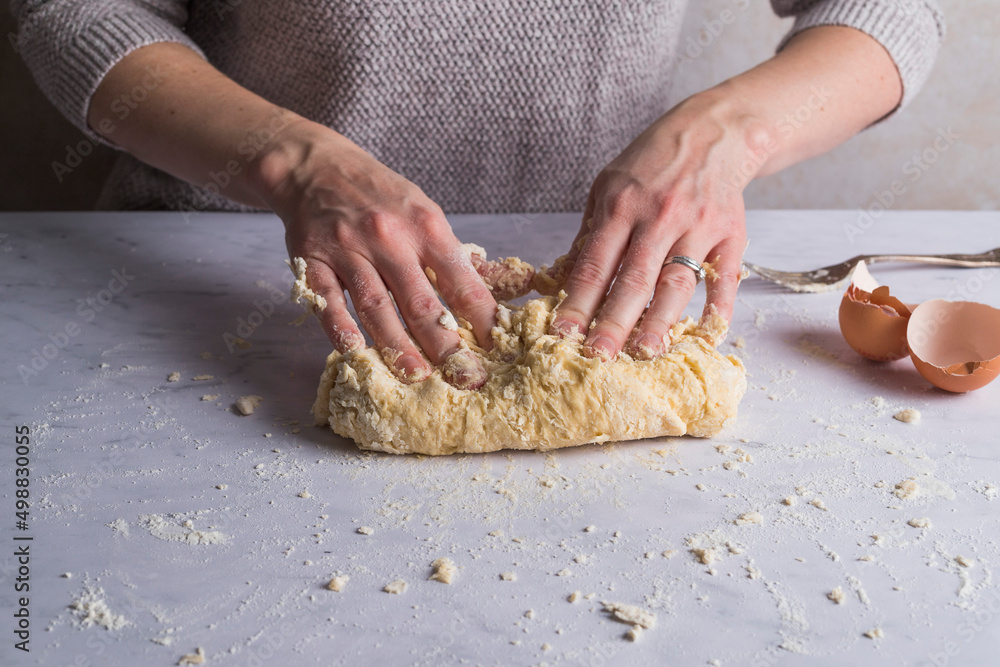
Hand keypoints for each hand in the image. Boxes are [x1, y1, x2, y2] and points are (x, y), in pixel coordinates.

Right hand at [255, 120, 499, 388]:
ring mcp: (348, 249)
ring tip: (417, 377)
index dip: (482, 317)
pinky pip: (328, 300)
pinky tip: (356, 353)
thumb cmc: (379, 196)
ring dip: (397, 346)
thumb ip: (449, 254)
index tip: (498, 348)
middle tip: (465, 377)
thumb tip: (489, 292)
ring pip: (376, 306)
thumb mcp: (423, 211)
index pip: (460, 280)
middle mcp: (389, 238)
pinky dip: (341, 328)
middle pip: (421, 301)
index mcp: (426, 226)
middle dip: (446, 345)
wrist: (316, 167)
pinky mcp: (312, 259)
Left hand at [542, 93, 766, 359]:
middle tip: (598, 356)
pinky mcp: (731, 233)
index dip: (579, 300)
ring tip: (645, 352)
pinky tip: (705, 335)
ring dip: (660, 321)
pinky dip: (718, 308)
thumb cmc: (653, 162)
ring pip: (676, 282)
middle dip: (613, 321)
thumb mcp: (608, 185)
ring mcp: (698, 226)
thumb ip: (590, 232)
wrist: (715, 132)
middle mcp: (659, 217)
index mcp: (621, 205)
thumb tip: (566, 278)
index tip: (564, 332)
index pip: (596, 263)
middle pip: (633, 279)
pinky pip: (724, 277)